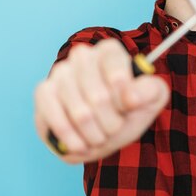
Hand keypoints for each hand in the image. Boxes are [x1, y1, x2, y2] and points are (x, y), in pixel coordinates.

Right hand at [34, 39, 169, 163]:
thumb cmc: (128, 109)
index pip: (115, 67)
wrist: (104, 130)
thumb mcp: (151, 99)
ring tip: (100, 136)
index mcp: (109, 51)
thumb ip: (150, 91)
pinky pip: (56, 119)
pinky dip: (72, 138)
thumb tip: (131, 96)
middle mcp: (82, 56)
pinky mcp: (43, 92)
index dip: (123, 93)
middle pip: (99, 96)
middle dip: (112, 122)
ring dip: (95, 134)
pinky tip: (81, 144)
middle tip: (114, 126)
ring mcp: (60, 73)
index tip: (130, 106)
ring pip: (80, 113)